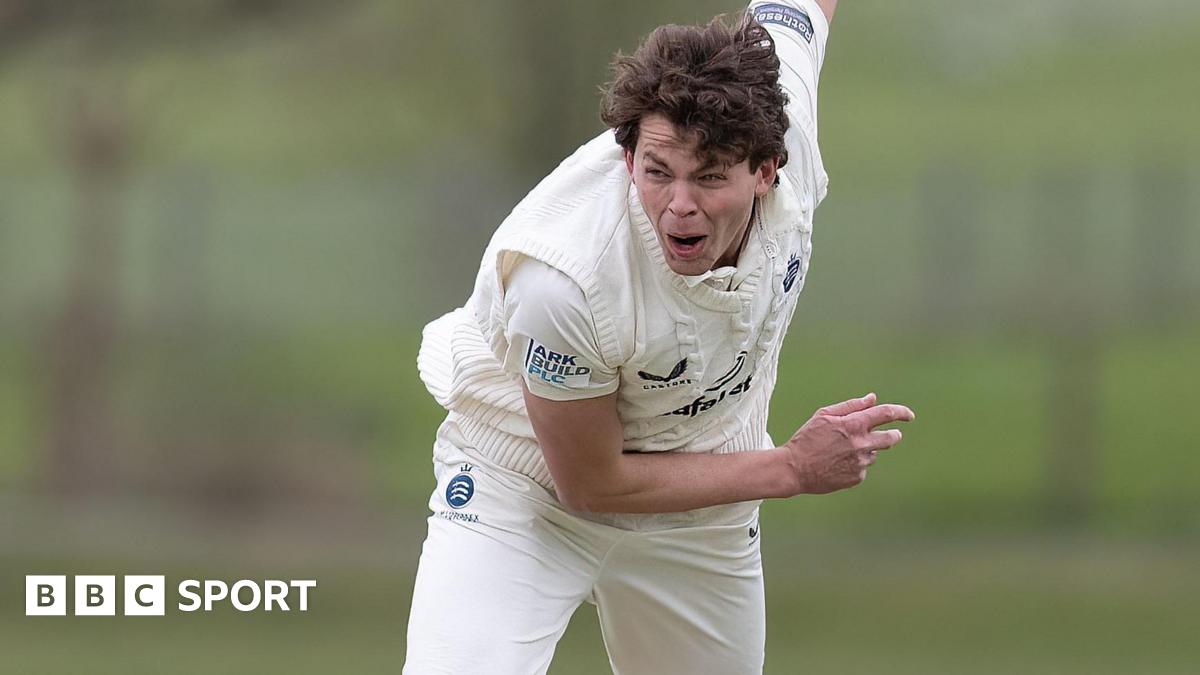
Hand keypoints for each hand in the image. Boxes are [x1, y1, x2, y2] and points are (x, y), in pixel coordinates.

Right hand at [781, 393, 914, 494]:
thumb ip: (851, 406)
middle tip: (890, 434)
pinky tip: (837, 464)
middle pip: (891, 438)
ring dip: (866, 450)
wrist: (794, 469)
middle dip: (893, 435)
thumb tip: (872, 398)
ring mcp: (861, 463)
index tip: (909, 415)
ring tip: (841, 452)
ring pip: (874, 453)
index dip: (901, 412)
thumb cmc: (806, 438)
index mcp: (854, 425)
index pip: (886, 414)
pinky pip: (863, 467)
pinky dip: (855, 464)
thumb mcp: (824, 416)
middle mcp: (862, 444)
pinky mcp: (857, 478)